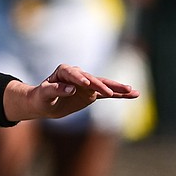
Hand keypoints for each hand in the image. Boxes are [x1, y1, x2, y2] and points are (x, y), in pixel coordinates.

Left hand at [12, 63, 139, 120]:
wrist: (44, 103)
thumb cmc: (41, 97)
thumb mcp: (44, 94)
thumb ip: (54, 90)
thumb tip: (70, 89)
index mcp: (63, 71)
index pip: (72, 73)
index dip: (79, 78)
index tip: (86, 84)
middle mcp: (78, 75)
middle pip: (92, 79)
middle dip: (101, 85)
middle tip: (111, 92)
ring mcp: (87, 83)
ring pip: (104, 85)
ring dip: (117, 88)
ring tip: (131, 90)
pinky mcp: (92, 92)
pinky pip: (108, 93)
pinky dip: (119, 94)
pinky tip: (133, 94)